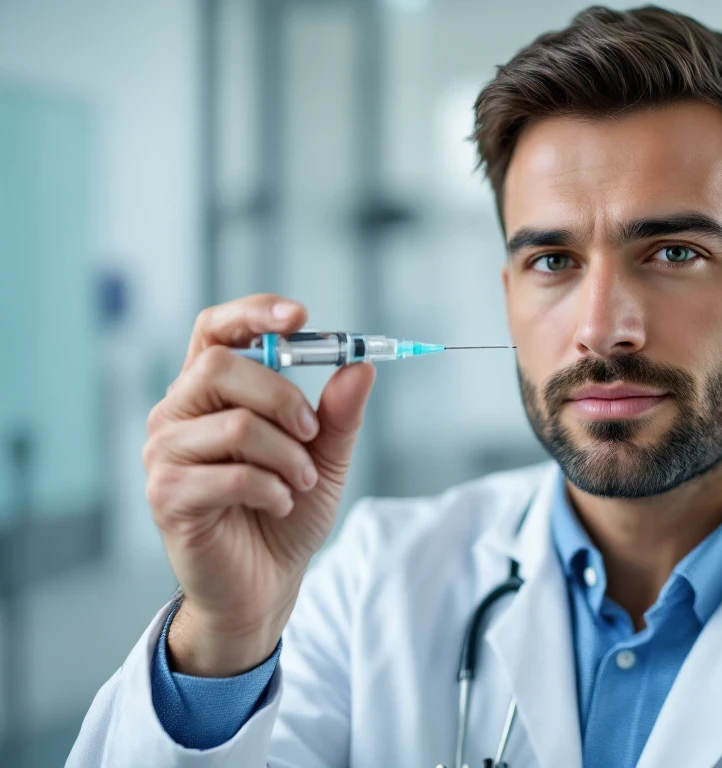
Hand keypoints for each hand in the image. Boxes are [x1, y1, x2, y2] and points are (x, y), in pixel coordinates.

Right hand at [143, 294, 375, 675]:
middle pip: (221, 366)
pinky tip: (279, 504)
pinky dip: (271, 489)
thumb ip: (338, 413)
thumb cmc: (286, 510)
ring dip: (287, 455)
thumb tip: (361, 367)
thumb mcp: (324, 456)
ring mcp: (165, 454)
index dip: (252, 313)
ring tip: (301, 482)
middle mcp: (178, 414)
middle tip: (312, 434)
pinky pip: (230, 474)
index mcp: (211, 392)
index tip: (299, 316)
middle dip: (283, 397)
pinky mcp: (166, 495)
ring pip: (235, 424)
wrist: (267, 582)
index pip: (215, 330)